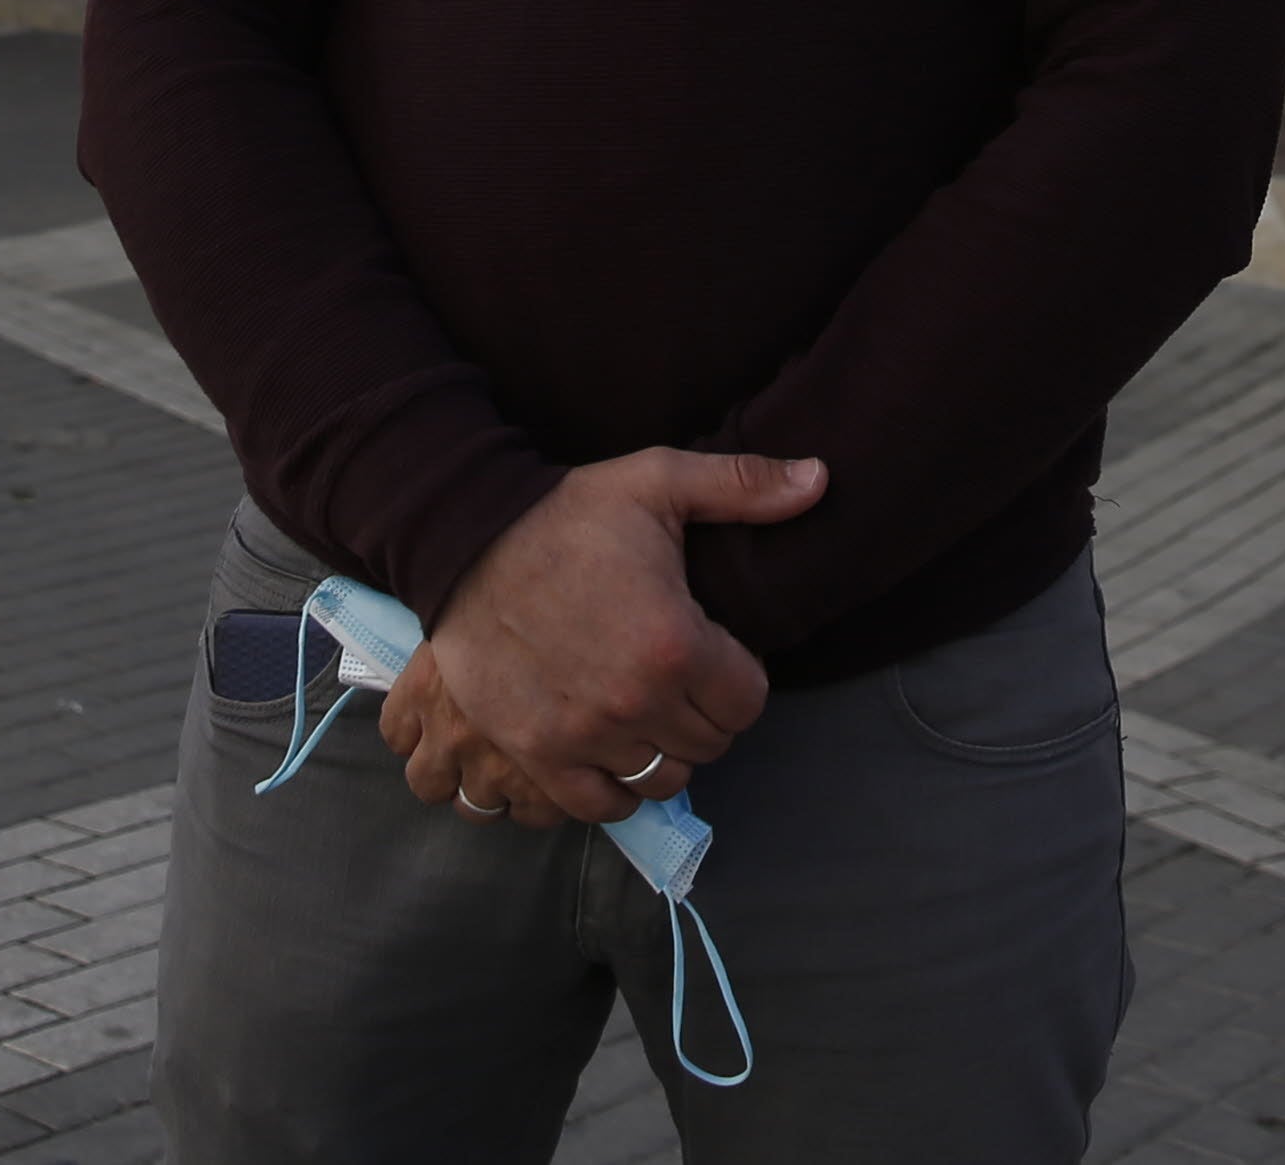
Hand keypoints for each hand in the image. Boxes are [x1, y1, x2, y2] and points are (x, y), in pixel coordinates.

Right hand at [418, 447, 826, 826]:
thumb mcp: (657, 482)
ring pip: (661, 780)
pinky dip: (613, 789)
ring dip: (662, 751)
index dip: (739, 678)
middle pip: (709, 744)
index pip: (749, 703)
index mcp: (675, 642)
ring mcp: (583, 735)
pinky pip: (598, 806)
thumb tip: (821, 479)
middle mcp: (635, 701)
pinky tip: (611, 752)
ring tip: (646, 712)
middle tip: (680, 680)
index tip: (715, 655)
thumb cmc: (565, 513)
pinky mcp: (536, 753)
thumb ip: (743, 486)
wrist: (462, 541)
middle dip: (704, 714)